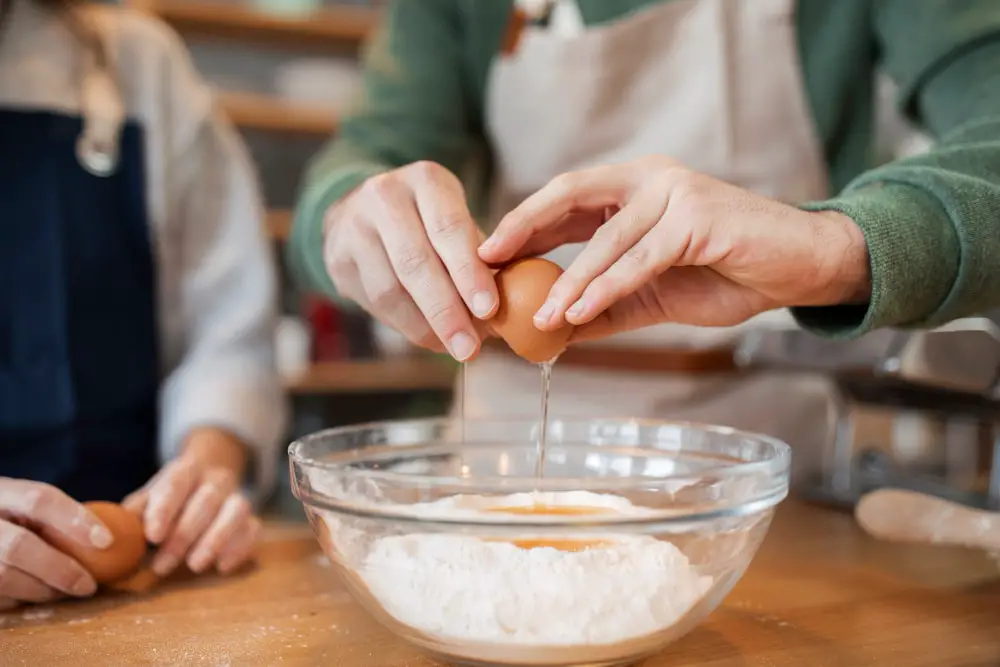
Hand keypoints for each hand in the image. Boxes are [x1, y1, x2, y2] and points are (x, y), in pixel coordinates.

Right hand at [0, 479, 110, 608]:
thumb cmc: (10, 517)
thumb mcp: (24, 505)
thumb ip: (57, 516)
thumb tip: (120, 534)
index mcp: (1, 492)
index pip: (38, 499)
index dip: (74, 519)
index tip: (107, 541)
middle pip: (19, 546)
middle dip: (60, 569)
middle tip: (89, 585)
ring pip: (4, 577)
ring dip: (42, 590)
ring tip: (68, 592)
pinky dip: (20, 600)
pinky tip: (39, 597)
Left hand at [123, 428, 259, 576]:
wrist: (208, 477)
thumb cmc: (170, 496)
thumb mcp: (149, 496)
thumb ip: (133, 513)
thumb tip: (110, 536)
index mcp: (186, 469)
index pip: (176, 484)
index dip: (165, 509)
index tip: (152, 536)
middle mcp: (215, 479)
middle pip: (206, 501)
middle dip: (184, 535)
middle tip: (161, 565)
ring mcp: (236, 496)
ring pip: (236, 511)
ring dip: (216, 539)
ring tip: (195, 565)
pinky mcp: (251, 517)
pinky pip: (254, 528)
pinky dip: (240, 547)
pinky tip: (222, 566)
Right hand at [323, 161, 498, 360]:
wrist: (363, 209)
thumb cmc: (429, 220)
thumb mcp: (456, 219)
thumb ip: (481, 257)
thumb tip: (503, 313)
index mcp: (426, 180)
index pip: (449, 228)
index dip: (469, 272)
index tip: (489, 309)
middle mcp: (384, 196)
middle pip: (415, 263)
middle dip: (446, 311)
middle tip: (471, 348)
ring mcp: (354, 226)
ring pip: (390, 290)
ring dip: (426, 327)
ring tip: (456, 347)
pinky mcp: (337, 257)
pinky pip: (374, 303)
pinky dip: (407, 326)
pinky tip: (432, 338)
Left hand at [478, 156, 870, 341]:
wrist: (796, 269)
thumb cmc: (726, 273)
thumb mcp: (652, 294)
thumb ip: (606, 306)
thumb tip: (554, 332)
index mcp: (634, 188)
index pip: (567, 199)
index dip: (525, 222)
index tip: (489, 252)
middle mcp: (650, 178)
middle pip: (571, 194)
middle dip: (524, 225)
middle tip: (486, 258)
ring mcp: (674, 191)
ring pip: (605, 238)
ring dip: (567, 279)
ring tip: (538, 314)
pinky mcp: (697, 214)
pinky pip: (640, 256)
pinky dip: (606, 286)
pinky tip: (578, 311)